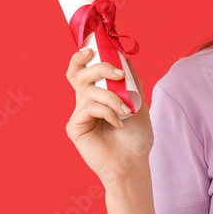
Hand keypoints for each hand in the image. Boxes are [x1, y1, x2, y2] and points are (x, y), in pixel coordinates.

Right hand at [65, 48, 153, 188]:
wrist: (133, 164)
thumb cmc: (136, 138)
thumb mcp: (138, 102)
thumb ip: (130, 81)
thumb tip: (123, 57)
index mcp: (96, 96)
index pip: (81, 71)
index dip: (80, 58)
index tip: (93, 49)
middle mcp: (84, 103)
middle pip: (81, 74)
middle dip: (101, 67)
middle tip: (119, 75)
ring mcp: (78, 114)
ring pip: (89, 89)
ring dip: (112, 97)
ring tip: (127, 111)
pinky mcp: (74, 126)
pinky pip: (89, 107)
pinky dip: (107, 111)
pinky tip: (119, 124)